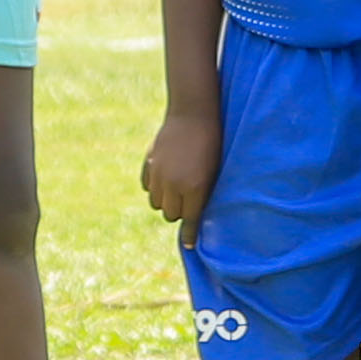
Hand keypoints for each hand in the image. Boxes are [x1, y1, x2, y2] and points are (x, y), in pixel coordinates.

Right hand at [138, 103, 219, 229]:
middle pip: (170, 214)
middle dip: (179, 212)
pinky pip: (147, 187)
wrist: (193, 115)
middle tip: (186, 202)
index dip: (190, 233)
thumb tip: (193, 216)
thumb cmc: (211, 144)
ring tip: (175, 189)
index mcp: (194, 187)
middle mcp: (174, 184)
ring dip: (166, 201)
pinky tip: (164, 178)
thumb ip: (202, 194)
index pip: (189, 219)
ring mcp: (159, 174)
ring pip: (157, 203)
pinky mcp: (149, 164)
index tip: (189, 245)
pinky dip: (155, 187)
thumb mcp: (213, 171)